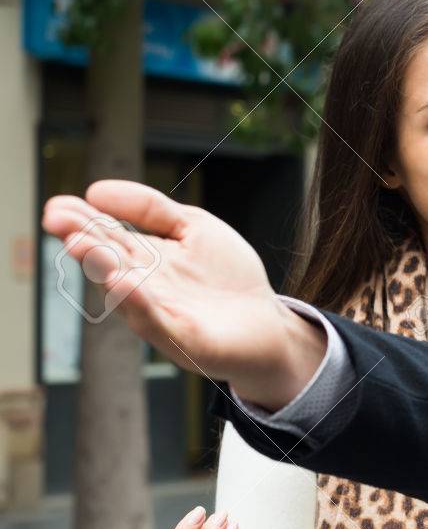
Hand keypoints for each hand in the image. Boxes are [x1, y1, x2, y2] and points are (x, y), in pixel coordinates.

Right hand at [42, 181, 325, 409]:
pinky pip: (155, 320)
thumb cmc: (229, 277)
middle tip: (57, 221)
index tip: (56, 205)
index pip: (106, 236)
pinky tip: (121, 280)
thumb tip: (95, 189)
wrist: (270, 325)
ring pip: (123, 290)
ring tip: (82, 245)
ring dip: (102, 267)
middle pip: (107, 261)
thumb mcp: (193, 227)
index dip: (81, 221)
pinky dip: (137, 301)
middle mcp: (142, 288)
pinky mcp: (183, 338)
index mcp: (142, 259)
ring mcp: (159, 314)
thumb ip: (152, 209)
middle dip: (83, 240)